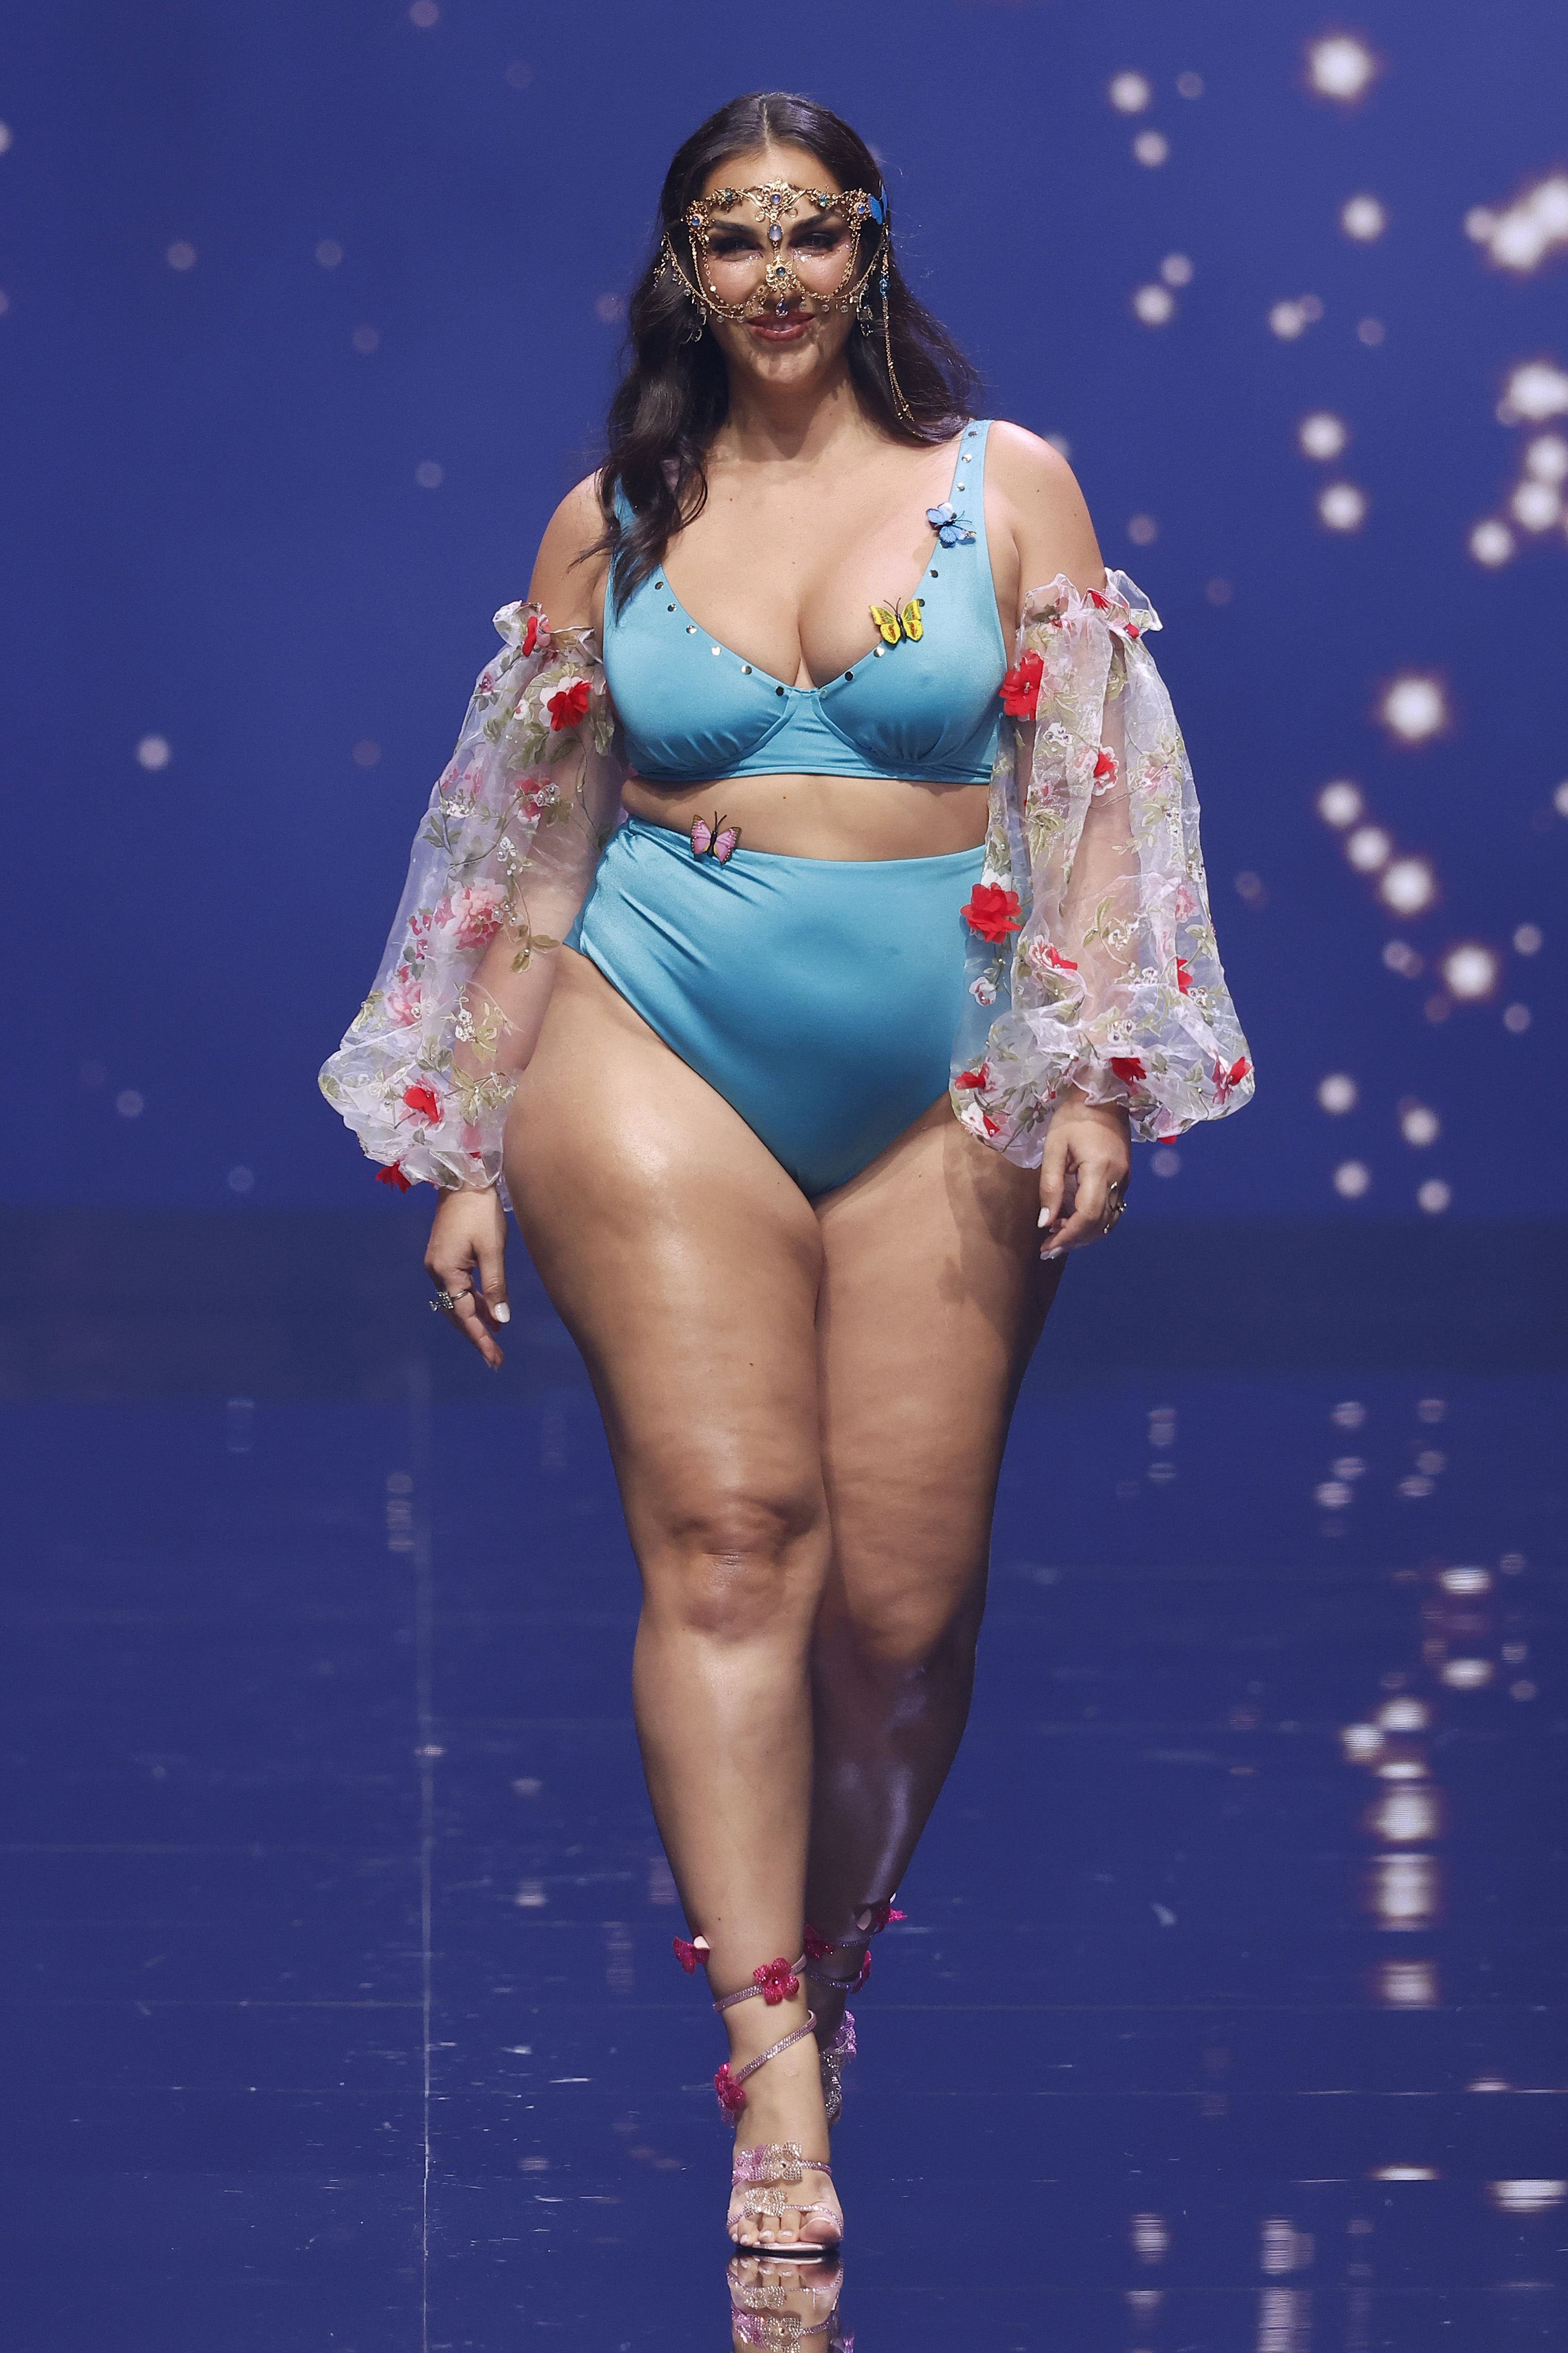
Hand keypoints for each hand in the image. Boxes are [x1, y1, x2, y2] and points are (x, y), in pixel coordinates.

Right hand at [425, 1185, 510, 1366]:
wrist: (464, 1178)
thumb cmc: (481, 1210)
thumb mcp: (493, 1250)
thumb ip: (496, 1286)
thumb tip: (500, 1320)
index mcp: (446, 1270)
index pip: (464, 1314)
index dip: (480, 1338)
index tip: (494, 1359)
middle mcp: (436, 1270)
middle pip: (456, 1312)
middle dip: (476, 1335)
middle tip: (495, 1358)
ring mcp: (438, 1263)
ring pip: (457, 1301)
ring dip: (475, 1318)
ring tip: (495, 1338)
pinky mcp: (444, 1256)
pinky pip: (458, 1287)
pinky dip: (472, 1301)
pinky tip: (489, 1310)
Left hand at [1037, 1092, 1130, 1257]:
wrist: (1103, 1094)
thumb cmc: (1073, 1116)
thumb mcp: (1054, 1148)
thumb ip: (1050, 1186)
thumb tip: (1045, 1222)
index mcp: (1100, 1169)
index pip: (1087, 1215)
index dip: (1067, 1236)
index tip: (1047, 1248)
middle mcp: (1119, 1179)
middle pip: (1099, 1224)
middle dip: (1073, 1240)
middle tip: (1047, 1248)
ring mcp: (1125, 1179)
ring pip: (1108, 1221)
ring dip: (1083, 1234)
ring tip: (1056, 1234)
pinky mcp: (1124, 1178)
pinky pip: (1110, 1210)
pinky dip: (1092, 1222)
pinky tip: (1071, 1220)